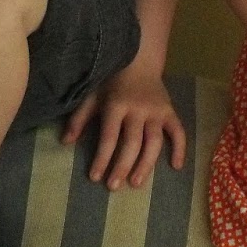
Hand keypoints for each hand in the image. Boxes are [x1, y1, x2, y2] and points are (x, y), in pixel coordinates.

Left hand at [60, 61, 186, 190]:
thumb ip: (79, 118)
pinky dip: (180, 148)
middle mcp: (138, 109)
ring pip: (154, 142)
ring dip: (146, 164)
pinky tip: (176, 166)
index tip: (95, 177)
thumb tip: (65, 142)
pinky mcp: (170, 111)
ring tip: (136, 183)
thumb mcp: (92, 95)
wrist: (139, 59)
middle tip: (114, 187)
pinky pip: (179, 131)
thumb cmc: (112, 81)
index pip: (109, 137)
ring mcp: (156, 110)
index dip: (102, 158)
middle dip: (123, 166)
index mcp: (116, 105)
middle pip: (132, 142)